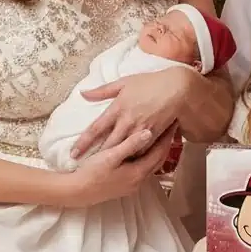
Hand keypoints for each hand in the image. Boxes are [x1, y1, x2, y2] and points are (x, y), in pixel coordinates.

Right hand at [58, 129, 174, 208]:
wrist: (77, 193)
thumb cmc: (92, 173)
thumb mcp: (110, 156)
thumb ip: (130, 144)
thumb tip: (149, 132)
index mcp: (138, 172)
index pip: (160, 152)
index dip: (168, 136)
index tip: (173, 122)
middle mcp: (140, 180)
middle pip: (159, 159)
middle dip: (166, 143)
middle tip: (171, 126)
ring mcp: (133, 184)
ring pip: (152, 164)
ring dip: (157, 150)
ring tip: (161, 135)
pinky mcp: (126, 185)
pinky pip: (143, 168)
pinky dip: (148, 157)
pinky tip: (144, 150)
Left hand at [70, 67, 189, 158]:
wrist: (177, 88)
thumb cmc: (150, 83)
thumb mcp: (125, 82)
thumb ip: (103, 90)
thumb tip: (83, 93)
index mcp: (117, 108)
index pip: (95, 129)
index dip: (83, 143)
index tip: (73, 153)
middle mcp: (127, 121)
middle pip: (108, 144)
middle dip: (97, 157)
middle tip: (87, 167)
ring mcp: (140, 129)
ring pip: (125, 150)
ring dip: (116, 159)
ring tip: (106, 169)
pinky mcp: (153, 135)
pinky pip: (141, 150)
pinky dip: (134, 157)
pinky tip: (129, 163)